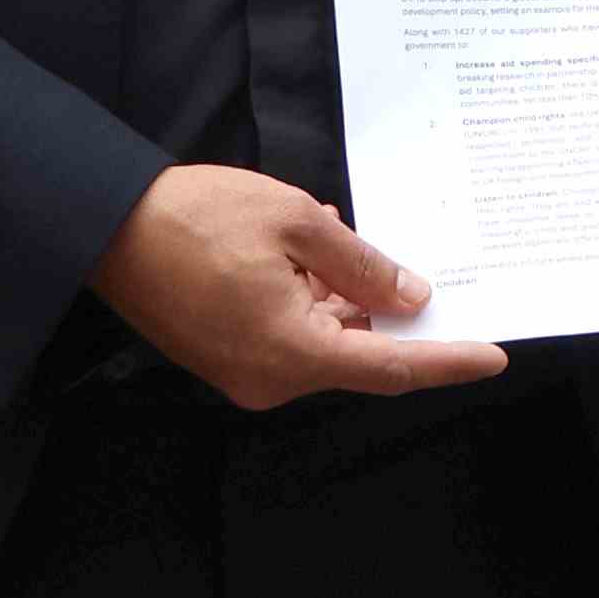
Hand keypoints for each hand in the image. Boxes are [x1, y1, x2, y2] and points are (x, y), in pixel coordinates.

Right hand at [90, 165, 510, 408]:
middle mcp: (272, 380)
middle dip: (393, 316)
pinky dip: (316, 307)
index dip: (448, 360)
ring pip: (325, 345)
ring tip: (358, 249)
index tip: (493, 357)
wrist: (105, 227)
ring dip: (349, 306)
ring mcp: (246, 375)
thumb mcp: (297, 223)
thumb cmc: (196, 217)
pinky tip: (320, 262)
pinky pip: (292, 339)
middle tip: (434, 276)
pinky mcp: (227, 359)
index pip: (393, 366)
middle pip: (358, 356)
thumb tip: (408, 296)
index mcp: (294, 352)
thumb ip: (361, 265)